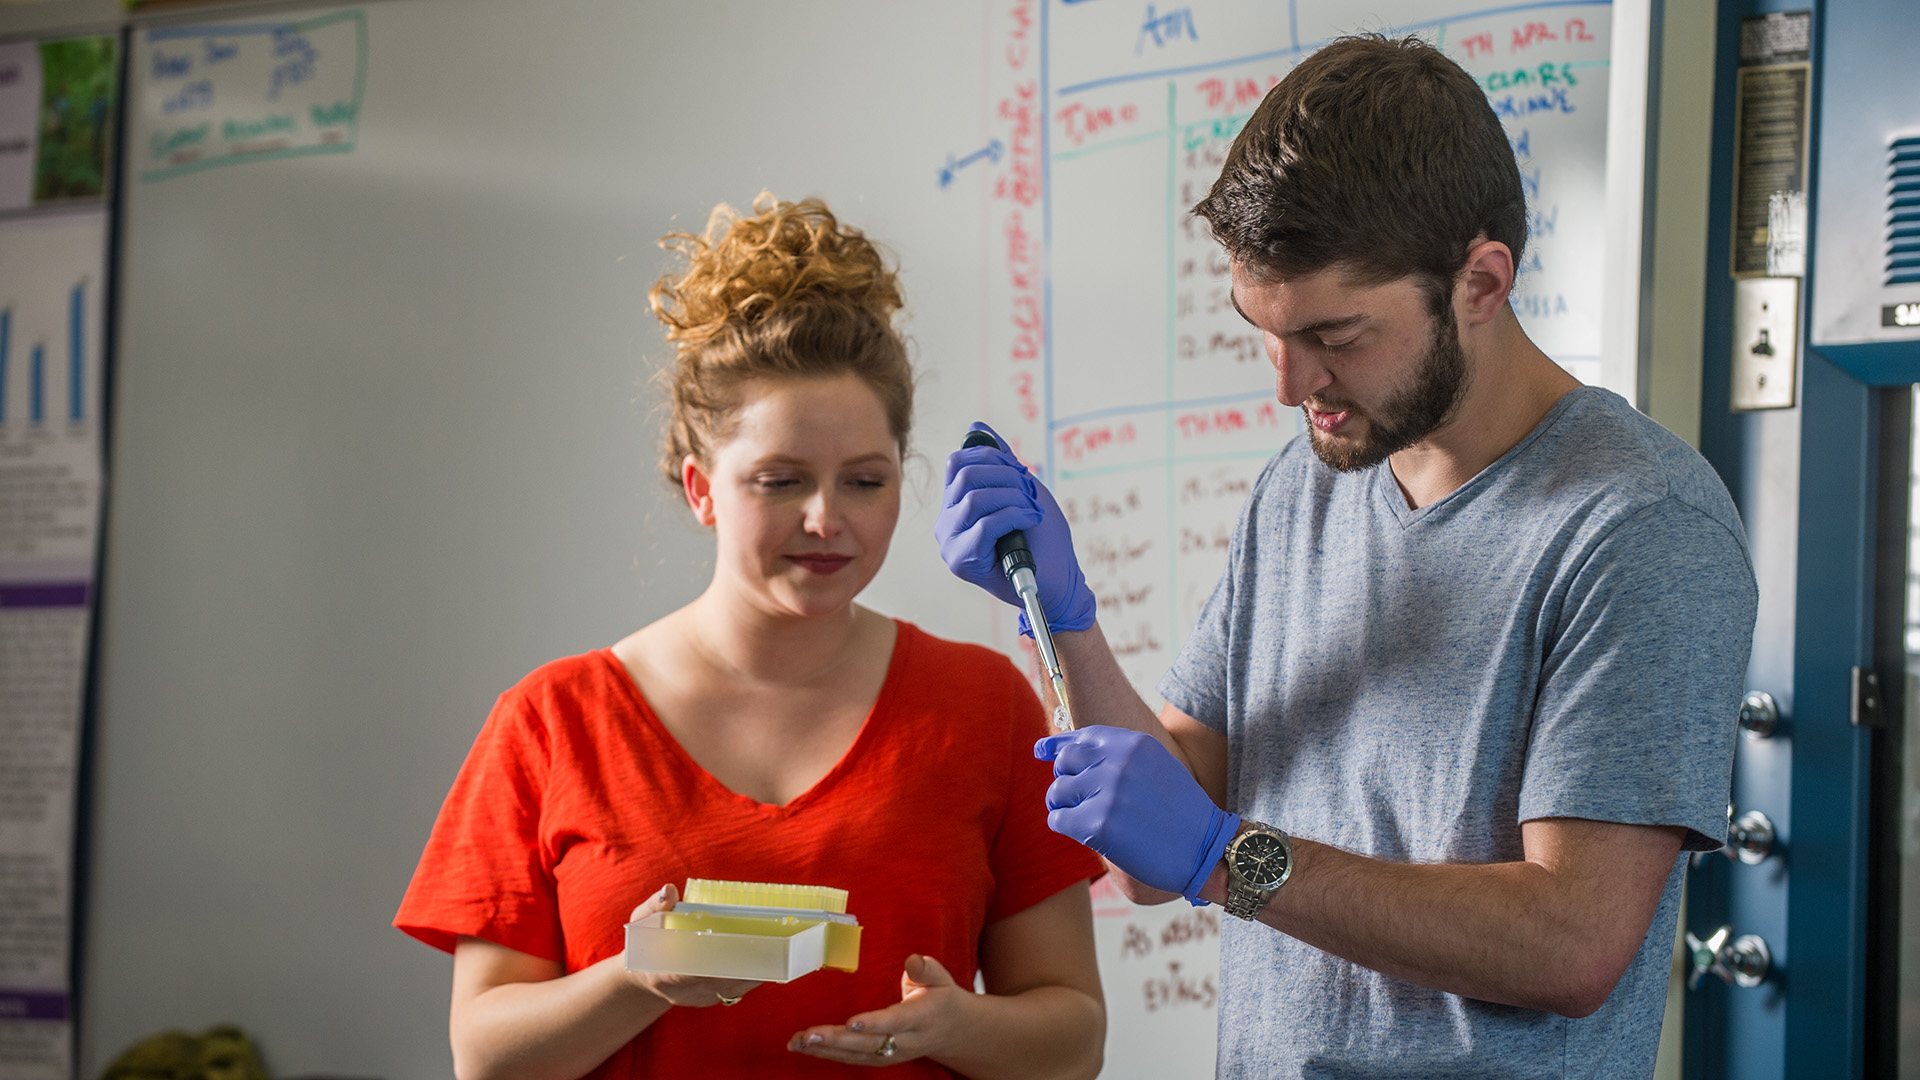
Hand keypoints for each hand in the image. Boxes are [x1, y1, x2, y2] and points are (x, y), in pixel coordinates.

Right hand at [622, 885, 761, 1008]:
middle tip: (767, 939)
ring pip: (735, 986)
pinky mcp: (715, 999)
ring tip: (777, 945)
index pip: (686, 974)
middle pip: (720, 980)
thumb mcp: (641, 923)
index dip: (708, 963)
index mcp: (662, 975)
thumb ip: (653, 907)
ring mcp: (702, 998)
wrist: (647, 978)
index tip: (731, 948)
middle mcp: (684, 993)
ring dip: (756, 968)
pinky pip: (739, 988)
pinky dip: (755, 973)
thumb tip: (669, 890)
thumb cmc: (645, 945)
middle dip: (743, 962)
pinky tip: (772, 955)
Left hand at [787, 953, 964, 1066]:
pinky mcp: (880, 1058)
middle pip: (870, 1044)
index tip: (852, 1022)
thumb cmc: (940, 996)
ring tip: (799, 1041)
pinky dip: (827, 1054)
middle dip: (838, 1040)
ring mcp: (892, 1054)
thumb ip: (925, 969)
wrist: (952, 1030)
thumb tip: (912, 960)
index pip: (896, 1021)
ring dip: (826, 1050)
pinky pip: (852, 1059)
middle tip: (810, 1035)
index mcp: (922, 1018)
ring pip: (857, 1055)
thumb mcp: (940, 977)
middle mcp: (906, 1041)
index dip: (875, 1023)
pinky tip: (804, 1046)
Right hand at [935, 422, 1095, 632]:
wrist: (1058, 581)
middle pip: (966, 476)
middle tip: (1030, 494)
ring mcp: (951, 542)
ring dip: (1014, 498)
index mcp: (957, 504)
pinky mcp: (962, 561)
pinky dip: (1015, 516)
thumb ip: (999, 460)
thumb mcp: (1022, 489)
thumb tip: (976, 425)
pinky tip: (1031, 521)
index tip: (1020, 471)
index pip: (958, 462)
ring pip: (975, 498)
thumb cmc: (1042, 539)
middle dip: (1007, 477)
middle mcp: (948, 522)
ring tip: (1032, 510)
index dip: (992, 457)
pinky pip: (985, 524)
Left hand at [1036, 726, 1238, 899]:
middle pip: (1064, 764)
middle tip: (1083, 802)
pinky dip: (1067, 828)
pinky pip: (1058, 820)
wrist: (1207, 849)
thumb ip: (1114, 756)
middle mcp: (1118, 762)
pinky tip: (1088, 835)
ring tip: (1090, 820)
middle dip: (1067, 782)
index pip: (1081, 737)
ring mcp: (1108, 792)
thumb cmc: (1180, 812)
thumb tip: (1056, 750)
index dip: (1058, 746)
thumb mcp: (1155, 767)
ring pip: (1057, 792)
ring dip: (1066, 807)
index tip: (1041, 751)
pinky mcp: (1098, 825)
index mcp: (1133, 743)